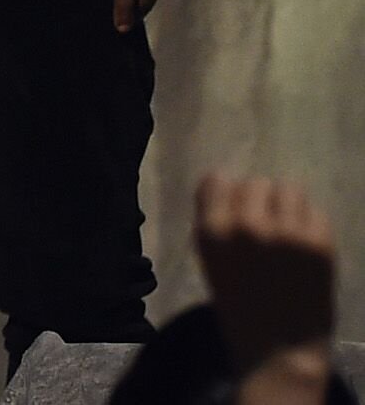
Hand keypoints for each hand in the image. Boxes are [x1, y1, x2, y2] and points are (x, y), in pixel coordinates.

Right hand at [195, 172, 337, 377]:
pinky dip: (311, 225)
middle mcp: (247, 226)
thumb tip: (232, 187)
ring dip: (289, 208)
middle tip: (267, 227)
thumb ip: (216, 222)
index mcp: (212, 232)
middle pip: (256, 183)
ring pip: (290, 190)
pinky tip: (307, 248)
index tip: (236, 214)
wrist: (278, 350)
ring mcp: (286, 233)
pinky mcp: (320, 243)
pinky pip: (316, 212)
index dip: (229, 196)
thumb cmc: (239, 306)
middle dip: (261, 201)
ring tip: (290, 233)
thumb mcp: (210, 260)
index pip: (217, 179)